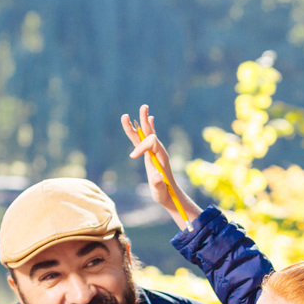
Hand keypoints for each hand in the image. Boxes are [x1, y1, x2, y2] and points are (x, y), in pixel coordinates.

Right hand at [122, 105, 201, 227]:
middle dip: (145, 121)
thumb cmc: (164, 195)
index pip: (150, 143)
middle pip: (151, 133)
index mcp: (161, 157)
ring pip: (148, 134)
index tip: (132, 157)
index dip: (141, 147)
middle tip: (143, 106)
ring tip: (144, 107)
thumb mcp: (160, 192)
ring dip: (144, 121)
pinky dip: (148, 128)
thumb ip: (158, 184)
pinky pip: (149, 139)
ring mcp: (156, 153)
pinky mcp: (153, 155)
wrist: (171, 196)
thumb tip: (157, 176)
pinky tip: (150, 118)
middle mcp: (159, 152)